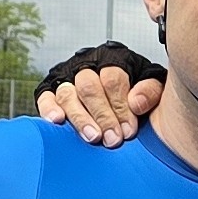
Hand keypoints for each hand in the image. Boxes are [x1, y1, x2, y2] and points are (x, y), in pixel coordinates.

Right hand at [35, 41, 166, 147]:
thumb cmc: (138, 89)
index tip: (128, 129)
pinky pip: (45, 97)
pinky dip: (49, 109)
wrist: (124, 89)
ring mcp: (68, 76)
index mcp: (115, 59)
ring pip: (68, 94)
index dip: (120, 106)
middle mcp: (89, 65)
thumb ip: (150, 90)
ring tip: (93, 137)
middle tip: (112, 139)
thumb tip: (136, 102)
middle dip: (102, 116)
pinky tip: (58, 121)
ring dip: (80, 118)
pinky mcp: (51, 89)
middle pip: (89, 87)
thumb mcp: (152, 84)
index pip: (113, 79)